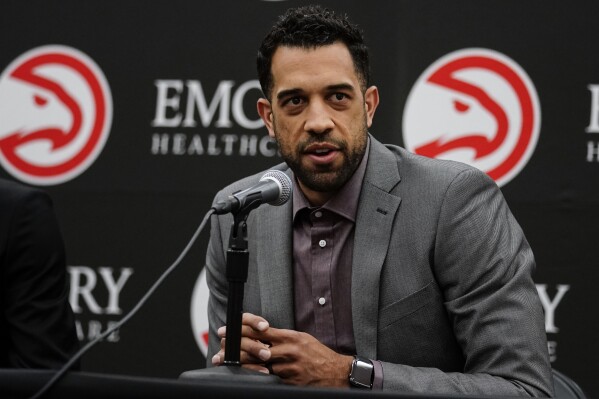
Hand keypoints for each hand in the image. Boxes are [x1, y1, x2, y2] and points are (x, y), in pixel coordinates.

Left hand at [213, 312, 352, 386]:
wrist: (337, 372)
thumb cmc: (319, 354)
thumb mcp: (302, 339)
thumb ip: (283, 336)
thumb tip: (263, 334)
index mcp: (291, 337)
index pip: (262, 330)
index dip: (243, 328)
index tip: (230, 328)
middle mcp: (289, 350)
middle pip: (256, 347)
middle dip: (237, 347)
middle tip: (222, 347)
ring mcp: (289, 368)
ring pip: (260, 365)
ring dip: (243, 364)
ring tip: (228, 362)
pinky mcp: (290, 382)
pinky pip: (270, 379)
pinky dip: (257, 377)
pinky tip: (246, 376)